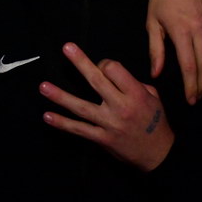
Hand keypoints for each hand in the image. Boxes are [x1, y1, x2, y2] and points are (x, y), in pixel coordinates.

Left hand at [39, 42, 174, 170]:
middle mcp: (121, 107)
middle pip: (97, 81)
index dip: (106, 64)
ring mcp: (109, 124)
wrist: (159, 154)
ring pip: (81, 107)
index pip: (114, 70)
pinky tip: (47, 116)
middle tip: (66, 47)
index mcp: (136, 94)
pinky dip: (62, 123)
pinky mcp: (101, 139)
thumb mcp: (154, 97)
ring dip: (61, 96)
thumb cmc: (157, 121)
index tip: (103, 67)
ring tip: (43, 87)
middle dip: (81, 62)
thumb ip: (134, 83)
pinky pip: (79, 129)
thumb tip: (113, 74)